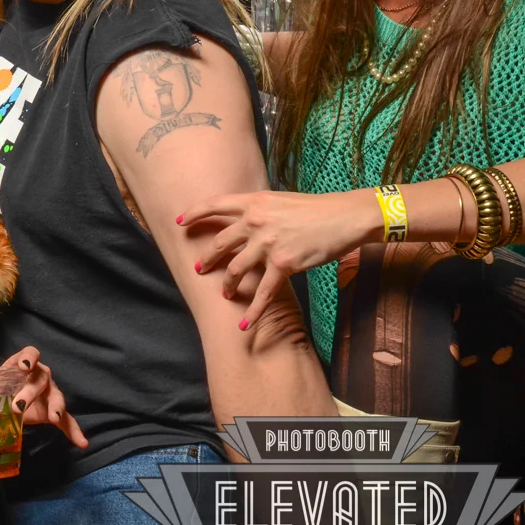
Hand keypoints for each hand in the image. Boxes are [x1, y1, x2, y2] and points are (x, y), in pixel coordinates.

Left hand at [2, 346, 88, 448]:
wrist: (10, 400)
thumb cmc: (0, 388)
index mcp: (25, 365)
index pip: (31, 353)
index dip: (28, 357)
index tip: (23, 366)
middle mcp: (41, 376)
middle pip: (41, 379)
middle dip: (30, 391)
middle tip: (18, 406)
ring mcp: (51, 394)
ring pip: (57, 397)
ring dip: (56, 407)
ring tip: (54, 418)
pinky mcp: (54, 412)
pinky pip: (67, 421)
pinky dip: (74, 431)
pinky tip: (82, 442)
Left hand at [177, 189, 379, 329]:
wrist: (344, 217)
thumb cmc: (316, 208)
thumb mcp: (280, 199)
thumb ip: (259, 209)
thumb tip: (244, 220)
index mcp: (254, 201)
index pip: (214, 205)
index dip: (194, 213)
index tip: (180, 222)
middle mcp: (255, 221)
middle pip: (220, 243)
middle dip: (207, 260)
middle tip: (199, 269)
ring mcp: (267, 244)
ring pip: (236, 269)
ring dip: (227, 285)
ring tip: (225, 294)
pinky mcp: (283, 264)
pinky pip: (262, 292)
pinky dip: (252, 312)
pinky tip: (244, 325)